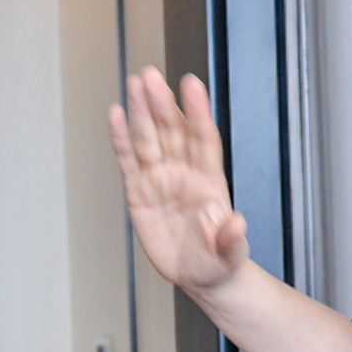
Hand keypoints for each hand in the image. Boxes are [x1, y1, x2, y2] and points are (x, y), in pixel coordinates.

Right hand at [107, 68, 249, 293]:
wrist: (201, 276)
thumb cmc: (219, 260)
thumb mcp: (230, 254)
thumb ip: (231, 239)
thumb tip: (236, 223)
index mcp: (210, 180)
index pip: (203, 139)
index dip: (197, 112)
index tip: (191, 85)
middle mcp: (184, 173)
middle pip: (172, 131)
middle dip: (162, 103)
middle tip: (152, 76)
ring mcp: (161, 179)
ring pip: (149, 139)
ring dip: (141, 111)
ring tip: (135, 83)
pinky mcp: (139, 192)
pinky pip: (129, 160)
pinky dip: (121, 138)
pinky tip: (115, 114)